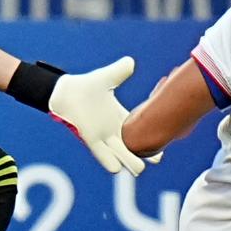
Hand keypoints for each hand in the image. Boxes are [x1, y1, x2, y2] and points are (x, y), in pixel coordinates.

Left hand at [49, 57, 148, 175]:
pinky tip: (118, 168)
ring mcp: (103, 137)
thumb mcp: (107, 78)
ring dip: (130, 162)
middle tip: (157, 158)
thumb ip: (120, 71)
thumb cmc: (85, 86)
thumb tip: (131, 61)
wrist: (65, 93)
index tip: (165, 140)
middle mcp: (115, 130)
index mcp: (122, 118)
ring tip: (140, 169)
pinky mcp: (91, 140)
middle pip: (136, 147)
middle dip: (147, 154)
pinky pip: (102, 155)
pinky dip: (109, 162)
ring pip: (121, 155)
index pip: (142, 130)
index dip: (153, 136)